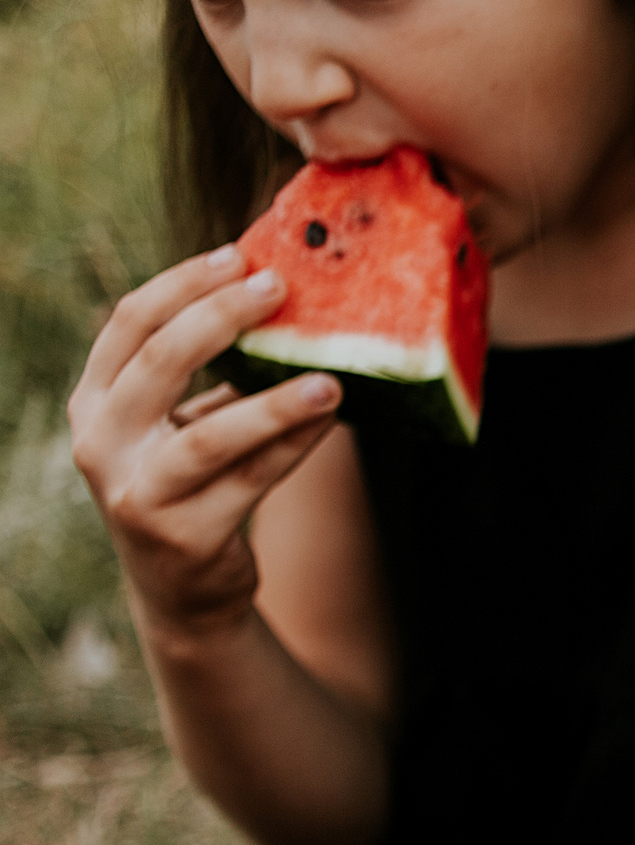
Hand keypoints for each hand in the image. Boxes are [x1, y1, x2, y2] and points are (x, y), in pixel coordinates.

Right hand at [67, 246, 342, 640]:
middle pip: (159, 363)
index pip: (129, 324)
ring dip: (273, 404)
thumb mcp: (178, 424)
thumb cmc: (190, 484)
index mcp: (95, 402)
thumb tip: (284, 299)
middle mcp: (102, 444)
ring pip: (209, 436)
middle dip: (221, 318)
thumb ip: (207, 373)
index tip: (239, 256)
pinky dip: (294, 448)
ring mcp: (138, 494)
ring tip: (328, 381)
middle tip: (280, 288)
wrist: (183, 588)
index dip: (183, 284)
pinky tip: (330, 421)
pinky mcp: (184, 537)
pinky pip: (252, 481)